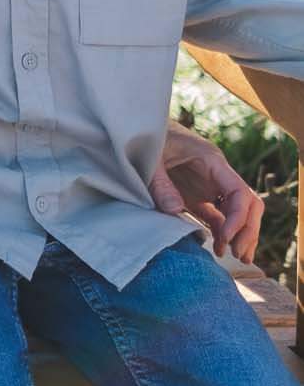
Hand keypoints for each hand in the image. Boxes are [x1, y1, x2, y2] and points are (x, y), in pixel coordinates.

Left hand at [151, 119, 263, 261]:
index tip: (225, 237)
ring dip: (240, 234)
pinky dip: (221, 232)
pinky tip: (220, 248)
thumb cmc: (146, 136)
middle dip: (247, 230)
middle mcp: (217, 175)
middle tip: (237, 255)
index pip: (240, 192)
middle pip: (248, 205)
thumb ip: (160, 183)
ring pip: (237, 213)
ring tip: (237, 258)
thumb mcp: (150, 157)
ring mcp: (208, 186)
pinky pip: (217, 216)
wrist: (137, 127)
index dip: (238, 217)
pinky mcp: (196, 194)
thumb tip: (175, 211)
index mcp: (212, 161)